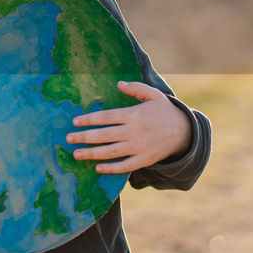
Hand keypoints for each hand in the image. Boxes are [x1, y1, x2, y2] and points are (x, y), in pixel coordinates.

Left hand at [66, 81, 190, 173]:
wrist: (185, 132)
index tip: (75, 122)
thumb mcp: (153, 95)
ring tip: (76, 154)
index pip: (106, 117)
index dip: (89, 119)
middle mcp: (134, 131)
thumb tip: (119, 84)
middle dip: (84, 137)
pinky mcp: (144, 160)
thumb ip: (136, 88)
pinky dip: (111, 168)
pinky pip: (124, 166)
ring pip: (111, 152)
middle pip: (104, 135)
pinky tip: (98, 168)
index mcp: (134, 114)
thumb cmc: (164, 111)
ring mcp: (139, 147)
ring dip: (92, 153)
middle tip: (68, 139)